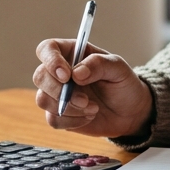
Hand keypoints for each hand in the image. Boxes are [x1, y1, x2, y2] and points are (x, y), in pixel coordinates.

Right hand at [33, 39, 152, 138]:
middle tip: (85, 100)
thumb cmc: (123, 84)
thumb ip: (98, 64)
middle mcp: (60, 73)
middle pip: (39, 76)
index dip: (51, 60)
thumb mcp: (118, 68)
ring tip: (93, 108)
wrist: (130, 112)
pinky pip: (53, 119)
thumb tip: (77, 73)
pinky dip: (72, 121)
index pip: (47, 49)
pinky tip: (89, 116)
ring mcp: (57, 94)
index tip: (66, 75)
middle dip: (60, 91)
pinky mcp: (59, 114)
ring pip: (43, 100)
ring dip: (68, 108)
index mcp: (72, 53)